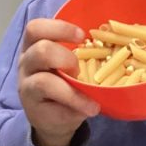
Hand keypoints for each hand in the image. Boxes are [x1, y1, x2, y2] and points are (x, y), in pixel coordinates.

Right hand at [18, 19, 100, 145]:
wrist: (52, 117)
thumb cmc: (64, 81)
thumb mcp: (68, 63)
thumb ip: (81, 52)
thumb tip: (118, 43)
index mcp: (34, 45)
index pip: (36, 28)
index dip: (59, 28)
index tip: (82, 35)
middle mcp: (26, 63)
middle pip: (40, 50)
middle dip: (67, 58)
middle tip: (79, 70)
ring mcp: (27, 87)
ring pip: (43, 82)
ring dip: (70, 89)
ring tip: (89, 96)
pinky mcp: (34, 109)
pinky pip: (54, 108)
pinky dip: (76, 106)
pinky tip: (89, 109)